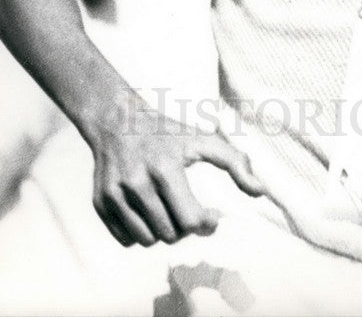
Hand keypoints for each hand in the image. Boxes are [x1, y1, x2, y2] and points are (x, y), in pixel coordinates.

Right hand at [89, 97, 263, 246]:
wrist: (117, 122)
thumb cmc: (167, 132)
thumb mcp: (202, 139)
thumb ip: (236, 162)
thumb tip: (260, 191)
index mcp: (166, 167)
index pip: (191, 220)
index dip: (206, 224)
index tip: (211, 216)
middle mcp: (138, 182)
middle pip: (171, 234)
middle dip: (185, 227)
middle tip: (188, 210)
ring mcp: (115, 195)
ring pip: (148, 241)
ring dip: (163, 232)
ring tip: (168, 210)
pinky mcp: (101, 204)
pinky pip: (127, 240)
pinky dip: (141, 233)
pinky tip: (148, 212)